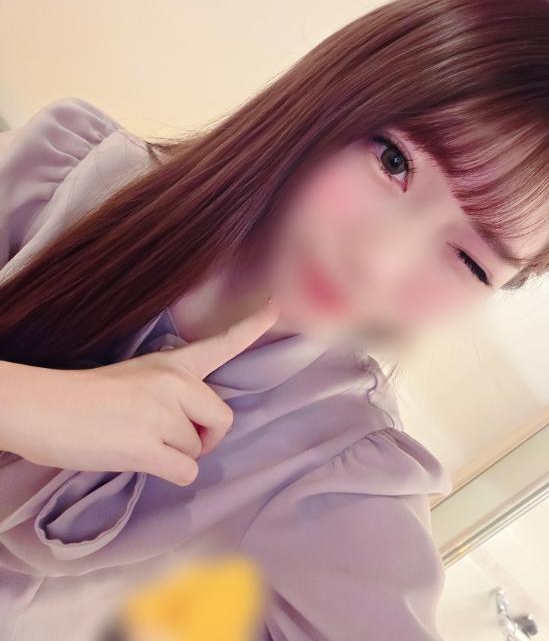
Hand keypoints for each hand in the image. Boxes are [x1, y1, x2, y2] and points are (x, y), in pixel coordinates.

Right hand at [1, 299, 278, 485]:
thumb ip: (172, 393)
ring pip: (199, 450)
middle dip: (204, 437)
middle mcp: (174, 384)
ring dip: (176, 455)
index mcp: (172, 363)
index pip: (221, 343)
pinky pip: (185, 471)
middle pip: (223, 421)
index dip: (251, 326)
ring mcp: (161, 414)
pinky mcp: (145, 446)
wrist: (41, 406)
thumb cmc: (84, 396)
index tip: (276, 306)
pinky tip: (142, 460)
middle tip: (172, 439)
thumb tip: (193, 429)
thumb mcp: (135, 378)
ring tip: (139, 442)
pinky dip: (170, 474)